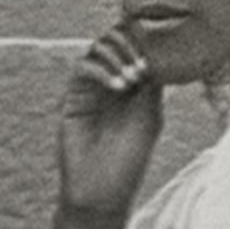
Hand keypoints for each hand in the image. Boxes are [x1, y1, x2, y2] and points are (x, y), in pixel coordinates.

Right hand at [51, 25, 160, 228]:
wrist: (101, 189)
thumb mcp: (150, 116)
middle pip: (116, 39)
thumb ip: (152, 82)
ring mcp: (92, 87)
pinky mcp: (73, 96)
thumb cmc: (130, 159)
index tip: (156, 55)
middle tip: (142, 67)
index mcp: (136, 84)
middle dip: (131, 44)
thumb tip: (155, 48)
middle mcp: (113, 80)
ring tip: (131, 80)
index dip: (146, 41)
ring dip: (117, 55)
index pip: (139, 46)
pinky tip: (117, 88)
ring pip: (98, 47)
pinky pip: (82, 67)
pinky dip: (101, 70)